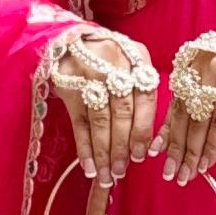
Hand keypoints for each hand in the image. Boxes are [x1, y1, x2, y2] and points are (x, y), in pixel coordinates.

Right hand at [45, 26, 158, 182]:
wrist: (71, 39)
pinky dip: (84, 146)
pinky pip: (78, 122)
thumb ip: (143, 92)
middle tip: (121, 171)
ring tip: (106, 175)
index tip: (141, 155)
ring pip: (99, 121)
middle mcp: (115, 65)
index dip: (143, 131)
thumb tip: (147, 140)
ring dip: (103, 152)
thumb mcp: (133, 64)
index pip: (146, 100)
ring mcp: (89, 75)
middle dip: (122, 147)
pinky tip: (88, 166)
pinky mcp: (68, 86)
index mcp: (138, 60)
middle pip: (122, 113)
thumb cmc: (111, 59)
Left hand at [159, 31, 215, 182]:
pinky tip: (206, 166)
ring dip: (191, 154)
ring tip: (186, 175)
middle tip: (170, 172)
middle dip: (177, 147)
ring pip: (197, 122)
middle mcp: (202, 64)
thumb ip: (205, 110)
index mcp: (197, 60)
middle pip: (184, 112)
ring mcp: (215, 75)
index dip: (168, 128)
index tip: (157, 150)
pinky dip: (211, 149)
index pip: (177, 100)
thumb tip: (181, 139)